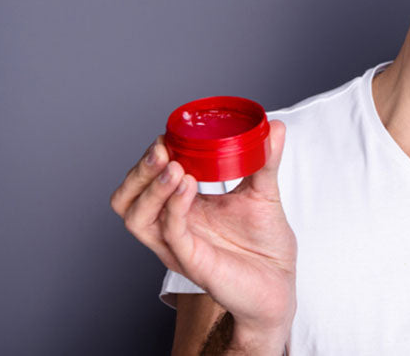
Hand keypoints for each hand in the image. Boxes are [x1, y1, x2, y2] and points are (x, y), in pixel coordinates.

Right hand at [110, 120, 296, 332]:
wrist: (281, 283)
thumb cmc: (266, 244)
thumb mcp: (265, 192)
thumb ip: (265, 160)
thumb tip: (274, 126)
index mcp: (184, 208)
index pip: (146, 182)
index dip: (150, 159)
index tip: (167, 136)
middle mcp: (174, 227)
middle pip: (128, 200)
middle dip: (139, 172)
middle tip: (161, 149)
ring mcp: (179, 246)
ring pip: (137, 219)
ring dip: (150, 188)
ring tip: (174, 167)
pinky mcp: (193, 262)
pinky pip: (171, 234)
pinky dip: (174, 208)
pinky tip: (187, 186)